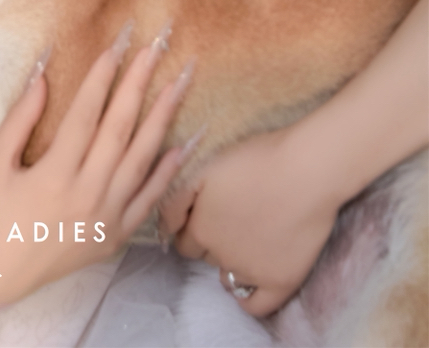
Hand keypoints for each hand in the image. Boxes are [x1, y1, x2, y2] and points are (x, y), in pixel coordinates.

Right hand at [0, 34, 191, 305]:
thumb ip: (20, 118)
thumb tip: (43, 74)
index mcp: (54, 175)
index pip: (85, 115)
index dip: (102, 77)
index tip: (116, 45)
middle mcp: (86, 195)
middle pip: (120, 129)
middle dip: (138, 84)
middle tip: (155, 48)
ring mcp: (106, 218)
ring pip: (141, 159)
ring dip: (162, 117)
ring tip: (180, 83)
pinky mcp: (115, 236)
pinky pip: (148, 200)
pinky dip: (167, 171)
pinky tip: (183, 142)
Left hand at [160, 126, 338, 316]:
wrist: (305, 170)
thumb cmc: (254, 160)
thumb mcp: (203, 168)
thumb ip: (176, 200)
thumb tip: (163, 228)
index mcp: (200, 228)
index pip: (184, 242)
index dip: (194, 228)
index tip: (207, 215)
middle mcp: (220, 256)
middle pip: (207, 256)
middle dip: (213, 242)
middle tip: (233, 220)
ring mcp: (250, 272)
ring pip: (228, 276)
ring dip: (232, 262)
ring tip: (249, 238)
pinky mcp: (280, 282)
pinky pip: (256, 306)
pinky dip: (249, 299)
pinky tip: (251, 282)